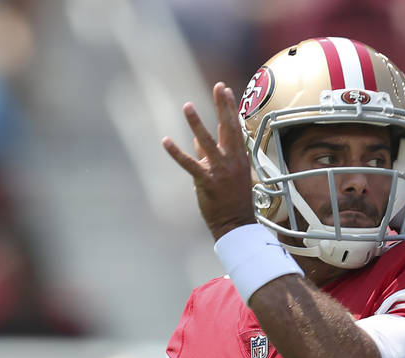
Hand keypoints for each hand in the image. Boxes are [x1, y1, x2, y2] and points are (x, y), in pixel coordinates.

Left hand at [162, 82, 256, 240]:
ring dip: (196, 123)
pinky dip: (176, 153)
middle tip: (219, 87)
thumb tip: (196, 139)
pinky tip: (165, 141)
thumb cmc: (232, 199)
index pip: (235, 127)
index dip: (230, 108)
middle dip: (223, 106)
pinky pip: (189, 164)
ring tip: (188, 106)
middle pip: (228, 128)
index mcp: (239, 157)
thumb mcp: (227, 173)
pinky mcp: (206, 181)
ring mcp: (220, 170)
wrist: (236, 223)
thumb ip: (211, 154)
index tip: (225, 89)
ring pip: (207, 142)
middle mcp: (232, 160)